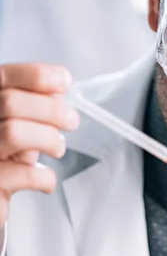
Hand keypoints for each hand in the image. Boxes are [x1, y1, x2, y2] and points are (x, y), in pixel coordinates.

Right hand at [0, 63, 79, 226]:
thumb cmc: (5, 160)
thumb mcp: (20, 129)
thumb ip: (34, 109)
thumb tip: (59, 89)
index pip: (3, 77)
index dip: (36, 76)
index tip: (63, 81)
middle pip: (9, 102)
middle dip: (50, 109)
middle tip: (71, 121)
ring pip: (13, 132)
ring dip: (47, 138)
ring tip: (57, 148)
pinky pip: (23, 175)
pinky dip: (44, 176)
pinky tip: (46, 179)